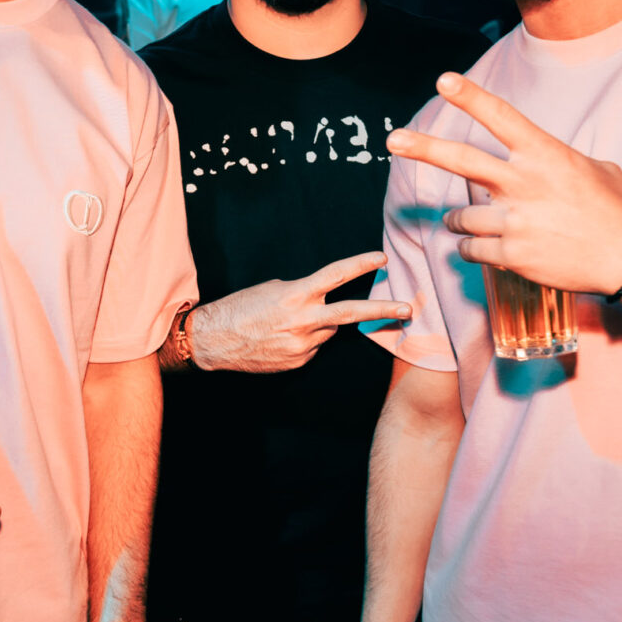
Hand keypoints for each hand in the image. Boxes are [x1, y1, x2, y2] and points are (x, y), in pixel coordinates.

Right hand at [187, 251, 410, 372]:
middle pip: (351, 313)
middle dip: (382, 310)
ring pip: (328, 331)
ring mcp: (302, 345)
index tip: (382, 259)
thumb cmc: (241, 308)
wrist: (214, 341)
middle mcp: (304, 320)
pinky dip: (304, 341)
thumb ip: (304, 294)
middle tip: (408, 310)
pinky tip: (281, 339)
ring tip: (288, 323)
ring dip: (318, 324)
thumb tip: (323, 304)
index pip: (336, 275)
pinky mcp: (298, 362)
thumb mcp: (273, 289)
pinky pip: (313, 347)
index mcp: (296, 295)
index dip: (361, 265)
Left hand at [385, 73, 621, 295]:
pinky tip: (487, 248)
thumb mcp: (596, 169)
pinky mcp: (512, 255)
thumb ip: (560, 159)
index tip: (444, 81)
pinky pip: (473, 249)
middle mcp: (524, 183)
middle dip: (423, 147)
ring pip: (461, 216)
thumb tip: (544, 158)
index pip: (500, 117)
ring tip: (465, 221)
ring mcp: (515, 220)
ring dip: (458, 219)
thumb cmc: (616, 211)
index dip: (469, 97)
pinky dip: (474, 248)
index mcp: (545, 154)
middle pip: (461, 160)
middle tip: (393, 139)